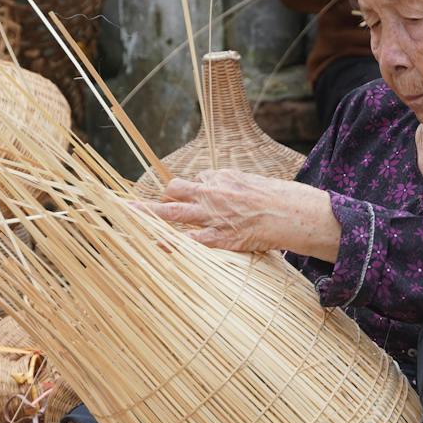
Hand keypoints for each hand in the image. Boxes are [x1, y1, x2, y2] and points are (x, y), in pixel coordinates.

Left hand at [147, 170, 339, 260]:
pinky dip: (170, 244)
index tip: (181, 198)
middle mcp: (213, 193)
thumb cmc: (282, 199)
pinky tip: (152, 244)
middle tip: (138, 205)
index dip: (189, 191)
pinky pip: (189, 241)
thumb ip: (235, 185)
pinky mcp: (221, 237)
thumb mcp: (256, 183)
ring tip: (126, 214)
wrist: (296, 213)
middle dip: (160, 199)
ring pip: (173, 212)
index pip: (196, 180)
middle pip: (175, 190)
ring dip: (147, 214)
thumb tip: (218, 185)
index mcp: (224, 178)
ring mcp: (214, 216)